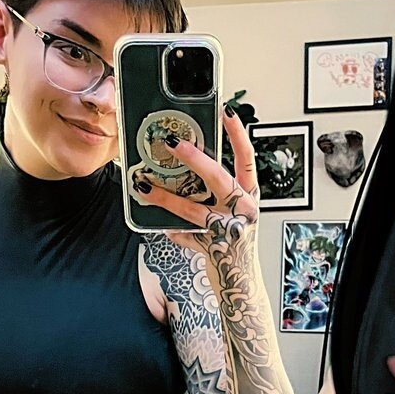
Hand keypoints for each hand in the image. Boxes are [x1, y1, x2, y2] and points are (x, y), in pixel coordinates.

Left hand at [136, 107, 258, 255]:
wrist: (241, 282)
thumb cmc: (234, 242)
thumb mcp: (233, 212)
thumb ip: (217, 192)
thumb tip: (184, 168)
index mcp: (250, 195)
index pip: (247, 158)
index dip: (237, 134)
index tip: (226, 111)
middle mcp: (243, 210)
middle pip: (217, 177)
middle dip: (193, 158)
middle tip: (172, 142)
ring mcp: (228, 229)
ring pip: (192, 209)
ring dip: (165, 197)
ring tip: (144, 185)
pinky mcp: (213, 248)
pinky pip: (185, 234)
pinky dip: (171, 229)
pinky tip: (159, 224)